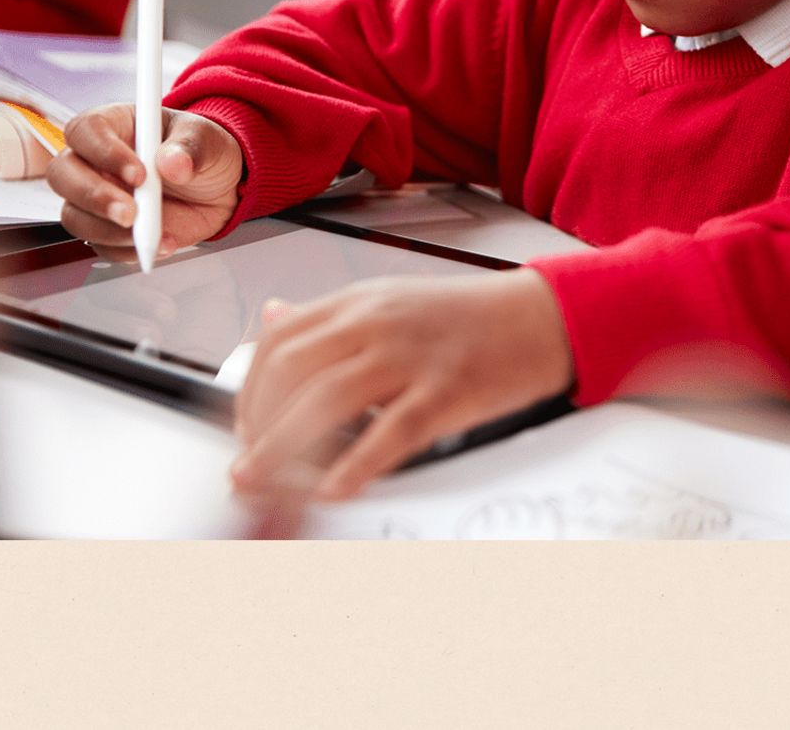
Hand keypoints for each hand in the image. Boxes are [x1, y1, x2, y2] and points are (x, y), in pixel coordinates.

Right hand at [48, 104, 244, 258]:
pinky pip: (100, 245)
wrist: (218, 188)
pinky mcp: (106, 228)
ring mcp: (96, 196)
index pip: (85, 131)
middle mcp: (94, 160)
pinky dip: (126, 251)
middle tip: (131, 213)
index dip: (104, 152)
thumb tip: (172, 163)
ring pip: (74, 216)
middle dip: (94, 197)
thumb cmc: (201, 152)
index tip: (139, 174)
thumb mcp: (206, 138)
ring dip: (108, 231)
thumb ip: (190, 147)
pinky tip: (158, 246)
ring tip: (150, 235)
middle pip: (62, 174)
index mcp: (113, 125)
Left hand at [229, 268, 574, 501]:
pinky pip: (388, 434)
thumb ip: (330, 316)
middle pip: (292, 372)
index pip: (279, 341)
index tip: (245, 428)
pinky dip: (354, 466)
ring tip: (263, 482)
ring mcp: (411, 356)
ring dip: (283, 448)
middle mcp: (377, 323)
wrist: (544, 316)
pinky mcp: (446, 392)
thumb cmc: (470, 317)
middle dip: (257, 426)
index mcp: (359, 302)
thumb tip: (272, 317)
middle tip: (248, 465)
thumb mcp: (390, 299)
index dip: (249, 390)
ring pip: (326, 402)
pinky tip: (334, 489)